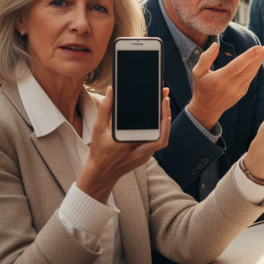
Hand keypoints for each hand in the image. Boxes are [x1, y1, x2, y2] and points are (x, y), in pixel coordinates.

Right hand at [78, 87, 171, 203]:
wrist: (101, 173)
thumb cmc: (99, 151)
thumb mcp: (98, 129)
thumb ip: (105, 109)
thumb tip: (111, 90)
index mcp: (130, 144)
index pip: (154, 130)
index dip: (163, 116)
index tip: (163, 100)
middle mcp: (141, 151)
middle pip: (162, 131)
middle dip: (165, 112)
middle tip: (165, 95)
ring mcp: (146, 155)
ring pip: (162, 136)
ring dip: (164, 120)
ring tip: (163, 103)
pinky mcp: (146, 156)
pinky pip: (157, 141)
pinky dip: (159, 128)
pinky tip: (157, 116)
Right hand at [189, 42, 263, 130]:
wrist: (206, 109)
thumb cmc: (201, 87)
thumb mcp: (198, 72)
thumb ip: (206, 58)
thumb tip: (215, 45)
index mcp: (220, 80)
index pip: (237, 66)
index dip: (249, 56)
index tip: (259, 47)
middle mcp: (231, 86)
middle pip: (250, 68)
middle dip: (262, 55)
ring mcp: (238, 90)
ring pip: (252, 72)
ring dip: (261, 60)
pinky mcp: (242, 92)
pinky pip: (250, 77)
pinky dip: (256, 67)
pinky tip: (260, 58)